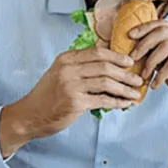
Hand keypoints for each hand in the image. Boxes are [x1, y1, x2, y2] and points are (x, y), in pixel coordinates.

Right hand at [0, 47, 144, 155]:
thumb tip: (106, 58)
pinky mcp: (75, 102)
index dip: (116, 56)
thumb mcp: (59, 73)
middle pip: (105, 66)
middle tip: (138, 79)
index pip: (97, 52)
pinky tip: (124, 104)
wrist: (29, 115)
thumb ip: (79, 65)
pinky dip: (117, 102)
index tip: (129, 62)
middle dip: (125, 73)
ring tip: (135, 94)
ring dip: (124, 89)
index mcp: (65, 59)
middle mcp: (68, 69)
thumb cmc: (47, 96)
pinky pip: (103, 100)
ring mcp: (71, 85)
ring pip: (106, 82)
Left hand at [127, 20, 167, 115]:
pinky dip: (160, 75)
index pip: (163, 24)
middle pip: (162, 32)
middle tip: (132, 58)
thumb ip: (158, 55)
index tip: (129, 36)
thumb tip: (135, 50)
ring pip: (166, 46)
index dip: (144, 28)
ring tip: (144, 75)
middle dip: (143, 44)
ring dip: (150, 62)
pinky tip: (155, 85)